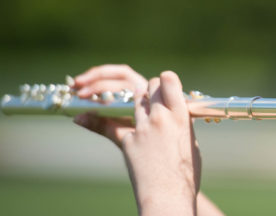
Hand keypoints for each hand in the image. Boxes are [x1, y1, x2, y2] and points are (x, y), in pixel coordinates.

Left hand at [75, 71, 199, 215]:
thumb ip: (181, 125)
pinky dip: (98, 119)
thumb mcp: (190, 143)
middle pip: (150, 86)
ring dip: (134, 101)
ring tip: (135, 106)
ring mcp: (143, 128)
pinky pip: (110, 124)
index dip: (165, 80)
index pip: (168, 80)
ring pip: (134, 100)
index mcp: (182, 116)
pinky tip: (85, 115)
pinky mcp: (127, 140)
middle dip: (149, 89)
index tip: (165, 85)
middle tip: (150, 95)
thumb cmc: (185, 174)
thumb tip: (176, 118)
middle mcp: (161, 117)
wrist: (168, 196)